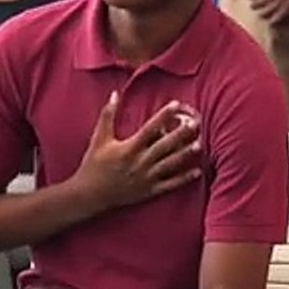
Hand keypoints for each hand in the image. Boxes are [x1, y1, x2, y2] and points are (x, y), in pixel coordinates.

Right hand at [71, 93, 201, 209]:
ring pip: (170, 165)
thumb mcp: (99, 138)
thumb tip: (114, 94)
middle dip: (180, 134)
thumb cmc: (93, 164)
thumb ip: (108, 115)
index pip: (150, 128)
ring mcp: (146, 177)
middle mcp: (140, 162)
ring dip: (185, 155)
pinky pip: (169, 185)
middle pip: (164, 146)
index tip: (176, 105)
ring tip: (199, 145)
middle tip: (195, 124)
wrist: (89, 195)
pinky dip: (183, 179)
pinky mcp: (149, 191)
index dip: (164, 115)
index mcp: (129, 148)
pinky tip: (196, 172)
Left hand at [242, 0, 288, 25]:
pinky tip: (273, 17)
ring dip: (262, 13)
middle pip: (254, 5)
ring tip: (265, 11)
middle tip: (258, 3)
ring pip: (262, 14)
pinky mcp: (288, 11)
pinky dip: (272, 20)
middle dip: (255, 4)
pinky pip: (274, 20)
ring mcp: (279, 4)